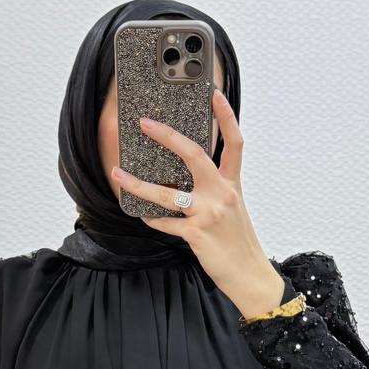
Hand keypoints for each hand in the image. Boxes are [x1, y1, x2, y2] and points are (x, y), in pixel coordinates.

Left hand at [110, 87, 286, 319]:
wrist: (249, 274)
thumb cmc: (238, 241)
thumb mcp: (232, 208)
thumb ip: (214, 189)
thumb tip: (183, 177)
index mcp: (232, 184)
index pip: (233, 143)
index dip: (226, 116)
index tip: (214, 94)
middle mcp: (222, 193)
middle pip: (194, 155)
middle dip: (167, 136)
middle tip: (145, 123)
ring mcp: (209, 213)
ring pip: (167, 193)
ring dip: (138, 184)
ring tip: (118, 174)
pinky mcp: (197, 234)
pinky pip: (166, 223)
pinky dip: (152, 219)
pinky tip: (142, 215)